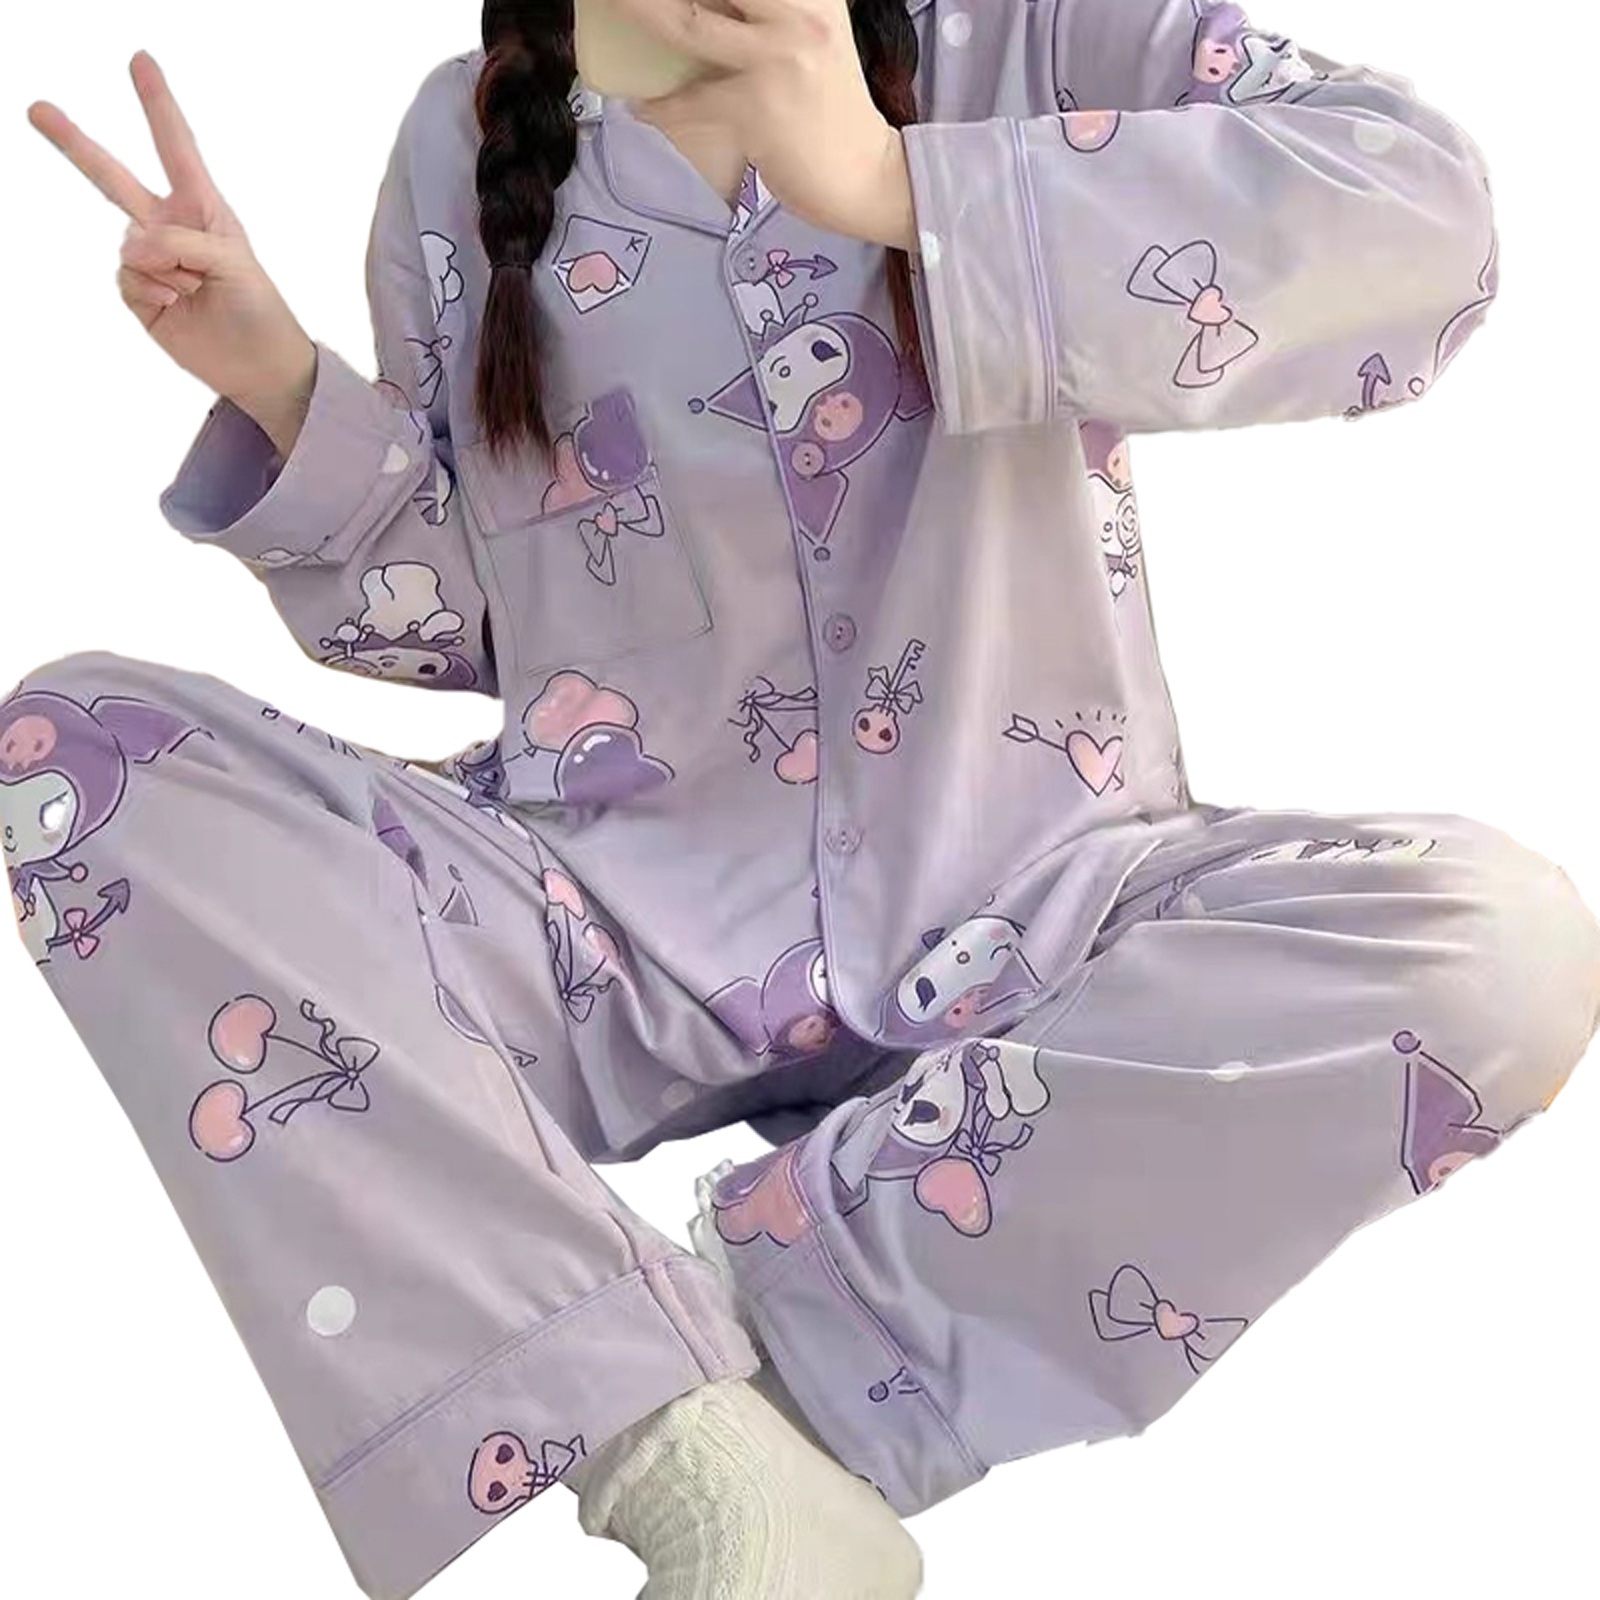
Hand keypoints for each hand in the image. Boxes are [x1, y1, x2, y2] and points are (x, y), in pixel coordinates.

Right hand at [28, 52, 317, 455]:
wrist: (259, 367)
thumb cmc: (260, 309)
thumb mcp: (234, 264)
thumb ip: (182, 242)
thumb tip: (133, 246)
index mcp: (203, 207)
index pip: (176, 147)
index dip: (157, 104)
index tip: (140, 61)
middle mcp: (170, 226)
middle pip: (112, 176)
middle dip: (74, 143)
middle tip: (36, 108)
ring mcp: (151, 259)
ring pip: (129, 244)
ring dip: (165, 271)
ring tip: (196, 293)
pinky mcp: (139, 292)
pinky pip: (126, 278)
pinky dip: (152, 294)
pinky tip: (178, 308)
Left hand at [615, 0, 917, 249]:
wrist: (865, 175)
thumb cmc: (830, 109)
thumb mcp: (810, 35)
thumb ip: (769, 12)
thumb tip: (697, 9)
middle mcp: (798, 10)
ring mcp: (777, 57)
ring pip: (686, 23)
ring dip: (637, 12)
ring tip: (613, 8)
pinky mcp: (756, 107)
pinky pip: (688, 100)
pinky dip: (660, 107)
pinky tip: (645, 107)